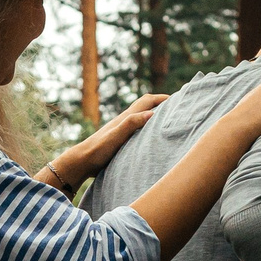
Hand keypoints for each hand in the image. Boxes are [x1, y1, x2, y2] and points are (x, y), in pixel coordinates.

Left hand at [43, 94, 166, 190]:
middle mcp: (124, 121)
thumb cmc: (98, 150)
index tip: (179, 98)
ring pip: (141, 118)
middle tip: (177, 107)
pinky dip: (146, 128)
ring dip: (154, 115)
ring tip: (167, 121)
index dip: (162, 98)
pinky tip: (149, 137)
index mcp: (126, 117)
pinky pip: (137, 130)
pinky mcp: (119, 140)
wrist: (81, 162)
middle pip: (145, 106)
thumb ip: (131, 123)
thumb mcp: (116, 136)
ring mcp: (121, 130)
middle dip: (161, 104)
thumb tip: (152, 113)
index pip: (147, 101)